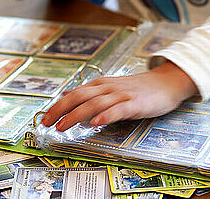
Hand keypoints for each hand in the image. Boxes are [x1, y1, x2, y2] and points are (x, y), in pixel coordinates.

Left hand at [41, 61, 197, 130]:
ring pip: (94, 104)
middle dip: (60, 110)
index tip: (45, 118)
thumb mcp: (111, 90)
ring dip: (76, 115)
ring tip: (63, 126)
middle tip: (47, 124)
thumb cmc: (138, 89)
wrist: (165, 83)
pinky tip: (95, 123)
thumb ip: (93, 96)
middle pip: (79, 97)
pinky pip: (117, 110)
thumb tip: (71, 102)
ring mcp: (121, 95)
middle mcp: (108, 88)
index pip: (74, 94)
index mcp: (101, 85)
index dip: (57, 106)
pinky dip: (105, 116)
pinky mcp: (134, 103)